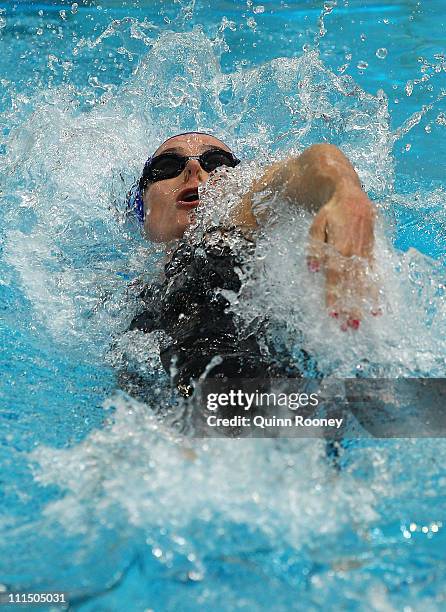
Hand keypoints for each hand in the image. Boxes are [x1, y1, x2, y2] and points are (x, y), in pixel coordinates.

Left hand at [307, 188, 378, 329]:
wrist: (351, 195)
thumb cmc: (330, 212)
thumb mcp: (316, 226)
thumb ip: (314, 248)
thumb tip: (312, 270)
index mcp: (339, 246)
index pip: (335, 276)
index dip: (333, 296)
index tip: (332, 313)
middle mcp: (354, 252)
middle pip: (352, 284)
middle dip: (350, 307)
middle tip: (349, 327)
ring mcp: (365, 253)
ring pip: (364, 282)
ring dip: (363, 305)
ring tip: (362, 322)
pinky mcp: (372, 252)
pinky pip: (375, 275)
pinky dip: (376, 292)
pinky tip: (378, 307)